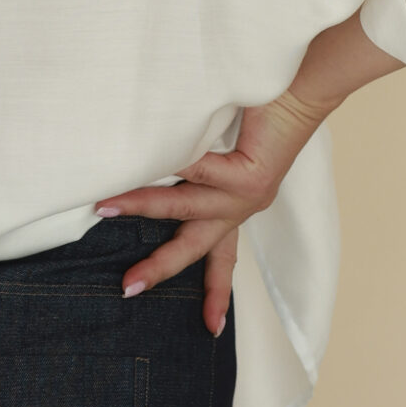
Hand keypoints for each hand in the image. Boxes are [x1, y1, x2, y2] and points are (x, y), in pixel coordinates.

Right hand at [92, 88, 333, 338]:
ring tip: (103, 206)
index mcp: (239, 201)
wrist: (302, 78)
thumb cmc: (260, 101)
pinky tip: (143, 158)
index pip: (222, 253)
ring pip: (185, 207)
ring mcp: (249, 194)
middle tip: (127, 288)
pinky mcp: (252, 177)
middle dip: (160, 268)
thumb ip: (190, 155)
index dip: (214, 291)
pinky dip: (169, 164)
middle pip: (198, 247)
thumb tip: (141, 153)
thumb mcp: (219, 139)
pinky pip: (198, 170)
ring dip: (142, 205)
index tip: (210, 328)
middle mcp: (244, 204)